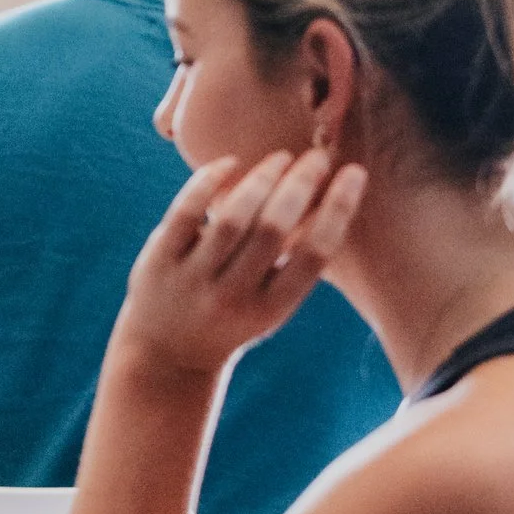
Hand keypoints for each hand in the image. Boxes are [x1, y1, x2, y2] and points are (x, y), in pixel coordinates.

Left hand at [110, 148, 365, 383]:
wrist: (167, 356)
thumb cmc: (233, 316)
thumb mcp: (269, 303)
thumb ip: (294, 261)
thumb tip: (331, 194)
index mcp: (269, 310)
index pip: (313, 256)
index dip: (338, 210)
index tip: (354, 173)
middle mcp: (231, 298)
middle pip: (272, 230)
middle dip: (300, 185)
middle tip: (318, 157)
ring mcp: (192, 281)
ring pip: (231, 219)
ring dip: (261, 180)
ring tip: (281, 159)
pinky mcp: (159, 262)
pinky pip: (186, 213)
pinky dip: (209, 182)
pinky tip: (231, 164)